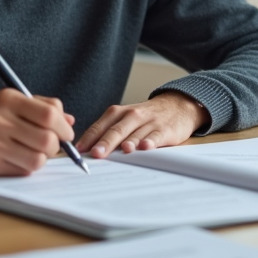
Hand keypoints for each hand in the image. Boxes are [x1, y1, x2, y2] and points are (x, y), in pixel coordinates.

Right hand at [0, 89, 74, 175]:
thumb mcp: (18, 102)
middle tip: (52, 145)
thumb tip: (70, 122)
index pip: (48, 115)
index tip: (67, 134)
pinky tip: (20, 158)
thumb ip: (46, 107)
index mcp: (9, 100)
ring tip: (36, 152)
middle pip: (46, 140)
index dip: (64, 128)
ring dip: (43, 158)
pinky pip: (24, 170)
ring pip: (38, 159)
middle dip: (56, 146)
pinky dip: (29, 166)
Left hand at [76, 92, 207, 158]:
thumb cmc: (146, 116)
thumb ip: (109, 131)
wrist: (177, 105)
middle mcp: (132, 115)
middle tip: (97, 153)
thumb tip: (88, 150)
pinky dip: (151, 141)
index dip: (90, 138)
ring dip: (128, 142)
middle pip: (116, 130)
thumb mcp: (126, 118)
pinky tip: (146, 147)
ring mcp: (149, 122)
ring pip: (136, 133)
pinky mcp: (165, 129)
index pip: (100, 125)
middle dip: (106, 142)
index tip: (80, 150)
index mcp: (118, 112)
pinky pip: (156, 136)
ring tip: (122, 150)